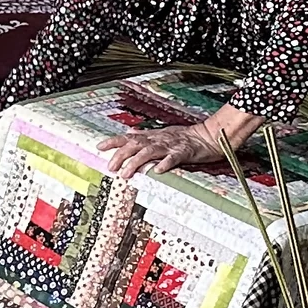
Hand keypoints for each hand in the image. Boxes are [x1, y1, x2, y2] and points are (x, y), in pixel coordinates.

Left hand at [97, 121, 231, 180]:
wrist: (209, 135)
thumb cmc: (185, 137)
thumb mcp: (162, 134)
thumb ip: (145, 135)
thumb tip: (129, 133)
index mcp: (153, 136)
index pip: (129, 137)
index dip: (114, 141)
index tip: (99, 147)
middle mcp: (158, 139)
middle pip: (135, 145)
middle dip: (121, 155)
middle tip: (110, 168)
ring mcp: (171, 146)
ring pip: (149, 152)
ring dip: (136, 163)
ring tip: (126, 174)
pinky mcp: (184, 152)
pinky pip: (173, 158)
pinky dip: (165, 164)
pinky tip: (157, 171)